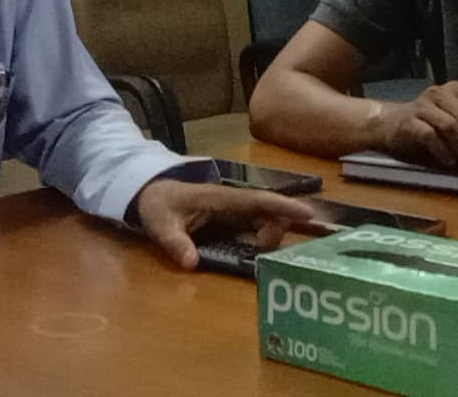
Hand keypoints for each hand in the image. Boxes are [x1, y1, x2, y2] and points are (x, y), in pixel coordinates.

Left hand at [132, 179, 313, 269]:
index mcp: (220, 198)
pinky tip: (255, 251)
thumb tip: (191, 264)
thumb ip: (175, 243)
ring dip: (270, 235)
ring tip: (254, 252)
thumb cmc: (158, 205)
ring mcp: (233, 211)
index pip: (257, 201)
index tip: (307, 214)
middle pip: (269, 211)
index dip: (282, 206)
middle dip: (277, 228)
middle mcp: (232, 202)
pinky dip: (263, 238)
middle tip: (263, 248)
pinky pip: (256, 226)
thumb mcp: (160, 225)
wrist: (150, 194)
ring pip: (265, 219)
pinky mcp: (231, 219)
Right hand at [370, 82, 457, 168]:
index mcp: (455, 90)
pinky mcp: (409, 122)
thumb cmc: (429, 125)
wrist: (389, 125)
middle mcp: (439, 93)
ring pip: (450, 125)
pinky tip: (449, 162)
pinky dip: (443, 151)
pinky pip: (430, 136)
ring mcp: (422, 106)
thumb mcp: (454, 120)